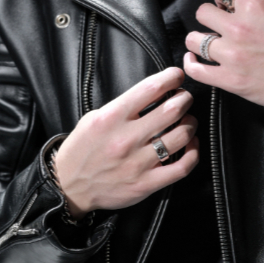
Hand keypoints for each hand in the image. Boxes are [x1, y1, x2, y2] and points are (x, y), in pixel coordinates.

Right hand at [52, 67, 198, 215]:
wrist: (69, 186)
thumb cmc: (82, 149)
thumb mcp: (94, 118)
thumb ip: (123, 105)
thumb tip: (154, 92)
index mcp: (112, 117)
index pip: (151, 88)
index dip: (171, 77)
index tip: (177, 76)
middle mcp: (126, 138)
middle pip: (172, 109)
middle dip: (185, 98)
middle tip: (184, 98)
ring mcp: (138, 163)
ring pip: (182, 136)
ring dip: (190, 123)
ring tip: (187, 120)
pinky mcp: (146, 183)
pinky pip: (182, 166)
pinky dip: (193, 152)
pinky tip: (191, 144)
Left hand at [183, 0, 263, 111]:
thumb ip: (258, 8)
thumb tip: (241, 9)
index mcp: (254, 6)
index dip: (224, 3)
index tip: (226, 10)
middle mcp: (239, 27)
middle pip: (203, 13)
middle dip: (209, 19)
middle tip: (217, 27)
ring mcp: (232, 54)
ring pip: (194, 39)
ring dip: (200, 41)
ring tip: (206, 45)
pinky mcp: (231, 79)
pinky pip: (196, 69)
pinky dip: (191, 63)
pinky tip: (194, 60)